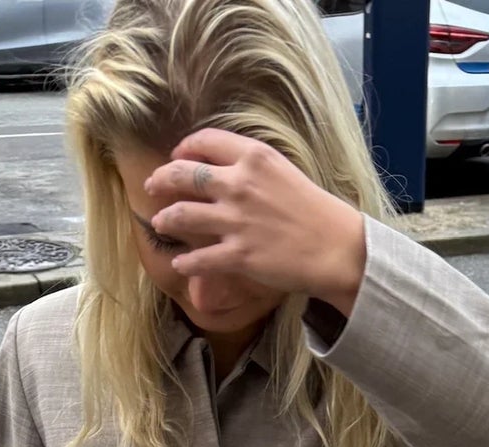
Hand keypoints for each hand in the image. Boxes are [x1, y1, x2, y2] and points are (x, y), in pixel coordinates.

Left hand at [144, 129, 366, 313]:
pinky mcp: (238, 254)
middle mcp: (239, 184)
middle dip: (161, 179)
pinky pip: (199, 258)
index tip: (176, 157)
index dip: (184, 148)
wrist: (337, 248)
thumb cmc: (316, 212)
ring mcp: (236, 220)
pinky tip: (179, 263)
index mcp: (254, 157)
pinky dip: (185, 261)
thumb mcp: (285, 173)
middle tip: (151, 186)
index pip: (205, 142)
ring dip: (165, 219)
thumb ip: (254, 168)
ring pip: (182, 214)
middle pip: (183, 174)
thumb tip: (228, 172)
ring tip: (159, 223)